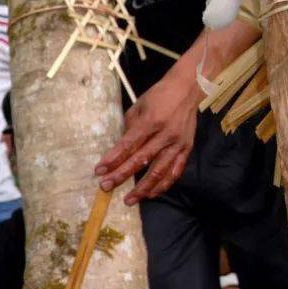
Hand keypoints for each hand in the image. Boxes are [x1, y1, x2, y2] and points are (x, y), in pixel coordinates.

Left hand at [94, 71, 199, 205]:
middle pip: (140, 160)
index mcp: (151, 121)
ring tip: (129, 200)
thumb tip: (118, 152)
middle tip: (106, 187)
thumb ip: (129, 130)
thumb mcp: (138, 107)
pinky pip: (175, 171)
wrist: (188, 88)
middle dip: (121, 175)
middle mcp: (165, 134)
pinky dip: (164, 185)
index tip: (99, 171)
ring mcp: (178, 143)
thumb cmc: (159, 96)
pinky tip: (151, 194)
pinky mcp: (186, 148)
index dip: (112, 159)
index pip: (128, 144)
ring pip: (159, 171)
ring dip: (143, 188)